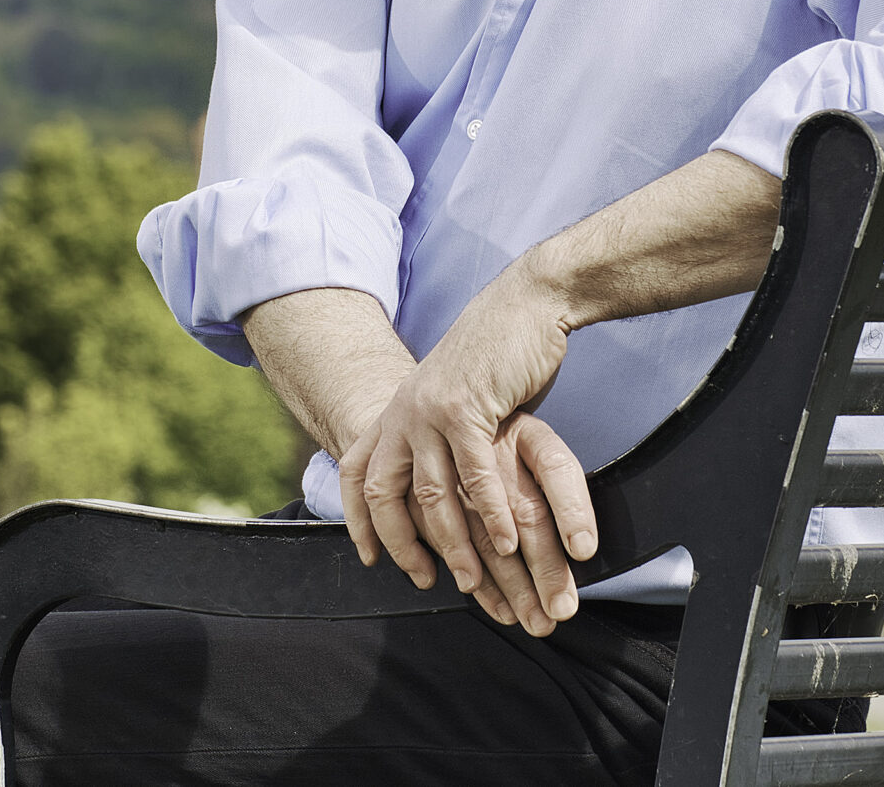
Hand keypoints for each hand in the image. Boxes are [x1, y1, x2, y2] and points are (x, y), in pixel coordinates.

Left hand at [338, 265, 596, 632]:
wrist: (526, 303)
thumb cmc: (498, 353)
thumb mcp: (453, 393)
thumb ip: (439, 433)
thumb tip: (442, 473)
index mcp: (397, 408)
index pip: (357, 471)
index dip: (358, 518)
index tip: (370, 557)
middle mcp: (403, 410)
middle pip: (385, 492)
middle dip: (401, 544)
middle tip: (427, 581)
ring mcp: (430, 409)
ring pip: (432, 494)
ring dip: (453, 544)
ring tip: (472, 581)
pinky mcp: (466, 408)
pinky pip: (474, 476)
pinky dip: (491, 515)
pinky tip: (509, 542)